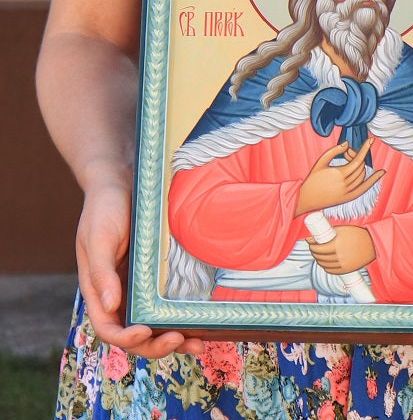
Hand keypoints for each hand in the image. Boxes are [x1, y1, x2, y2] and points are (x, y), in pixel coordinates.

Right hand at [76, 171, 203, 357]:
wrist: (120, 181)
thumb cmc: (104, 207)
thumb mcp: (98, 237)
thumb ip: (101, 272)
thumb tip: (110, 306)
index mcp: (98, 291)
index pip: (108, 328)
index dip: (126, 338)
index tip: (145, 332)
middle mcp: (118, 295)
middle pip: (134, 335)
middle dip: (155, 345)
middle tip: (179, 340)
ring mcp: (138, 287)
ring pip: (154, 325)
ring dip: (173, 338)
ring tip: (198, 343)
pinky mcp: (156, 276)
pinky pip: (167, 303)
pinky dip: (180, 317)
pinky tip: (200, 321)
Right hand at [295, 136, 384, 215]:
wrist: (307, 199)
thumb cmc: (312, 178)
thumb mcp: (321, 161)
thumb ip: (334, 150)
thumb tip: (348, 143)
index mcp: (339, 174)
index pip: (357, 160)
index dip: (365, 149)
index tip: (371, 140)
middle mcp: (346, 184)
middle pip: (360, 166)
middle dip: (357, 156)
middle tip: (346, 153)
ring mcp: (348, 192)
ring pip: (362, 175)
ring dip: (360, 166)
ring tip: (349, 160)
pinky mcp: (349, 198)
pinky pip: (364, 188)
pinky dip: (374, 180)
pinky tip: (382, 172)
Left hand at [309, 224, 375, 273]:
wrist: (372, 244)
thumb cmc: (356, 234)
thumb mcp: (342, 230)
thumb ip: (329, 233)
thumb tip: (312, 237)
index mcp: (336, 244)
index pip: (318, 248)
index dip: (311, 246)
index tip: (309, 242)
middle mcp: (339, 255)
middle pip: (320, 257)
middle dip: (314, 252)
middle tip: (313, 247)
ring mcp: (343, 264)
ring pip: (325, 265)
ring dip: (319, 260)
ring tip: (318, 255)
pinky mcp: (346, 270)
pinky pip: (332, 271)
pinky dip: (326, 268)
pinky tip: (324, 264)